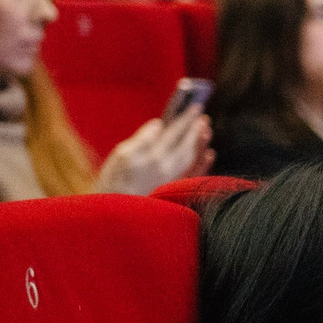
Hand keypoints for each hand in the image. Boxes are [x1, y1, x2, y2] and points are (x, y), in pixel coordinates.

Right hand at [96, 107, 212, 193]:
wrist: (116, 215)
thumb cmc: (113, 182)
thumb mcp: (120, 156)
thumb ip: (141, 139)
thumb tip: (159, 124)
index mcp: (153, 157)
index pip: (174, 133)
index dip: (185, 119)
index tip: (195, 106)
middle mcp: (167, 169)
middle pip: (186, 144)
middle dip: (195, 129)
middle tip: (203, 116)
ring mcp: (173, 182)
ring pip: (193, 158)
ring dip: (201, 142)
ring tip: (206, 129)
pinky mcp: (175, 192)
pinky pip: (195, 175)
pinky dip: (204, 163)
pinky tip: (210, 153)